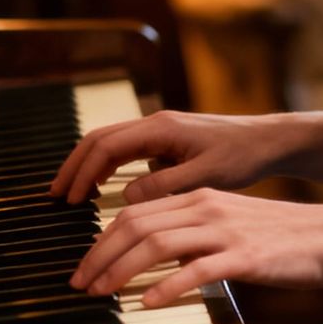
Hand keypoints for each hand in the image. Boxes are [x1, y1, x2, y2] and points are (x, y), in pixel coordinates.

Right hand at [48, 110, 286, 204]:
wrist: (268, 141)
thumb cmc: (242, 157)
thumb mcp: (206, 176)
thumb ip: (166, 185)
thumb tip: (126, 196)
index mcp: (161, 128)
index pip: (106, 146)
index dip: (83, 172)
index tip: (68, 200)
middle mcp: (156, 123)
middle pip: (100, 139)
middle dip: (74, 166)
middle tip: (54, 196)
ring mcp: (160, 130)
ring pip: (111, 142)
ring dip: (87, 165)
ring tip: (70, 193)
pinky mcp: (167, 140)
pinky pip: (126, 149)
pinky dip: (106, 165)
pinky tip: (101, 186)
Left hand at [69, 188, 322, 305]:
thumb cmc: (280, 236)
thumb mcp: (230, 222)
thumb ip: (192, 232)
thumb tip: (152, 256)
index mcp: (200, 197)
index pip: (136, 211)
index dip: (102, 239)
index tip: (84, 266)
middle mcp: (207, 207)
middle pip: (137, 224)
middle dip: (99, 255)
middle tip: (79, 283)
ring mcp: (226, 231)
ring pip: (158, 244)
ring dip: (120, 270)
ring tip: (100, 293)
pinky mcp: (245, 257)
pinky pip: (197, 270)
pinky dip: (166, 286)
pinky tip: (147, 303)